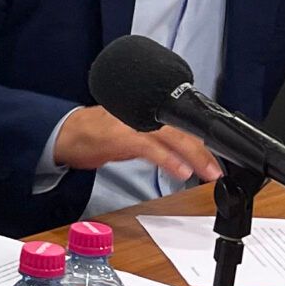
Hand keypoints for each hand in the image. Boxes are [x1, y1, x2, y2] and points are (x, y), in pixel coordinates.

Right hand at [53, 105, 220, 185]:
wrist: (65, 134)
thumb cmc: (96, 134)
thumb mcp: (132, 134)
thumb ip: (155, 140)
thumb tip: (181, 154)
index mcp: (148, 113)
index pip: (184, 125)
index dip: (204, 141)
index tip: (219, 158)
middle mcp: (143, 115)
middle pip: (183, 131)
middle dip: (205, 151)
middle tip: (219, 170)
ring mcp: (133, 124)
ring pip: (172, 137)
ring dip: (194, 156)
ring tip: (209, 172)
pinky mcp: (120, 137)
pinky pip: (151, 148)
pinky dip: (168, 160)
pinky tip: (181, 171)